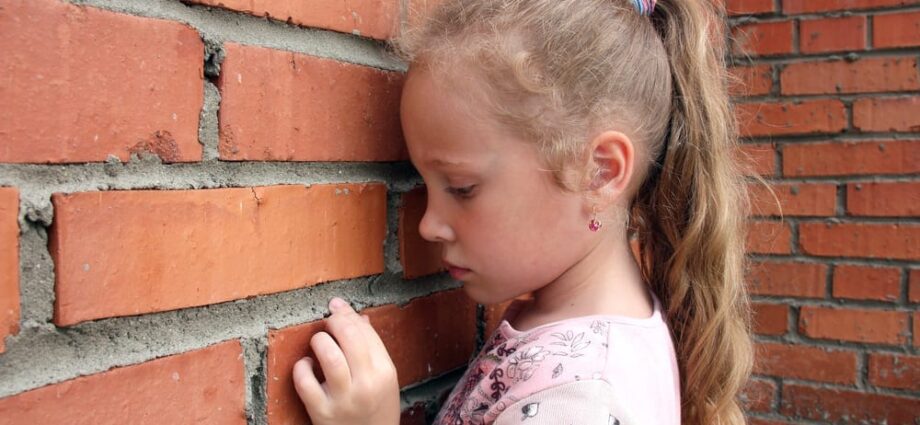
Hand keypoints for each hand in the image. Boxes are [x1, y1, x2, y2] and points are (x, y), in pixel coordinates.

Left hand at [292, 297, 399, 424]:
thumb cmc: (376, 409)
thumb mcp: (384, 379)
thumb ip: (373, 349)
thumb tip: (357, 317)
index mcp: (385, 372)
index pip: (365, 332)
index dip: (348, 314)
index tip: (336, 307)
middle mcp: (366, 384)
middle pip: (348, 337)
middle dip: (334, 322)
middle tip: (328, 323)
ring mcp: (343, 399)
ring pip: (328, 355)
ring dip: (319, 341)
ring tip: (318, 343)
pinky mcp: (321, 412)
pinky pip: (304, 381)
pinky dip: (301, 367)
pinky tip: (305, 366)